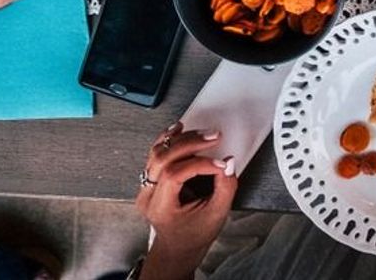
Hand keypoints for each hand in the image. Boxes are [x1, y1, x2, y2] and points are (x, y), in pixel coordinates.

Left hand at [135, 123, 235, 269]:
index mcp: (161, 208)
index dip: (200, 164)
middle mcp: (148, 195)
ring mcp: (146, 187)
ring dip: (179, 139)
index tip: (220, 164)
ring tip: (199, 132)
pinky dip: (168, 140)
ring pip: (156, 154)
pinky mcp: (151, 179)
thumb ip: (225, 187)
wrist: (178, 246)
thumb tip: (229, 162)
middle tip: (213, 136)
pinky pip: (155, 155)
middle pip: (162, 159)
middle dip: (190, 144)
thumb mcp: (216, 215)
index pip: (174, 175)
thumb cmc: (194, 235)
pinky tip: (179, 130)